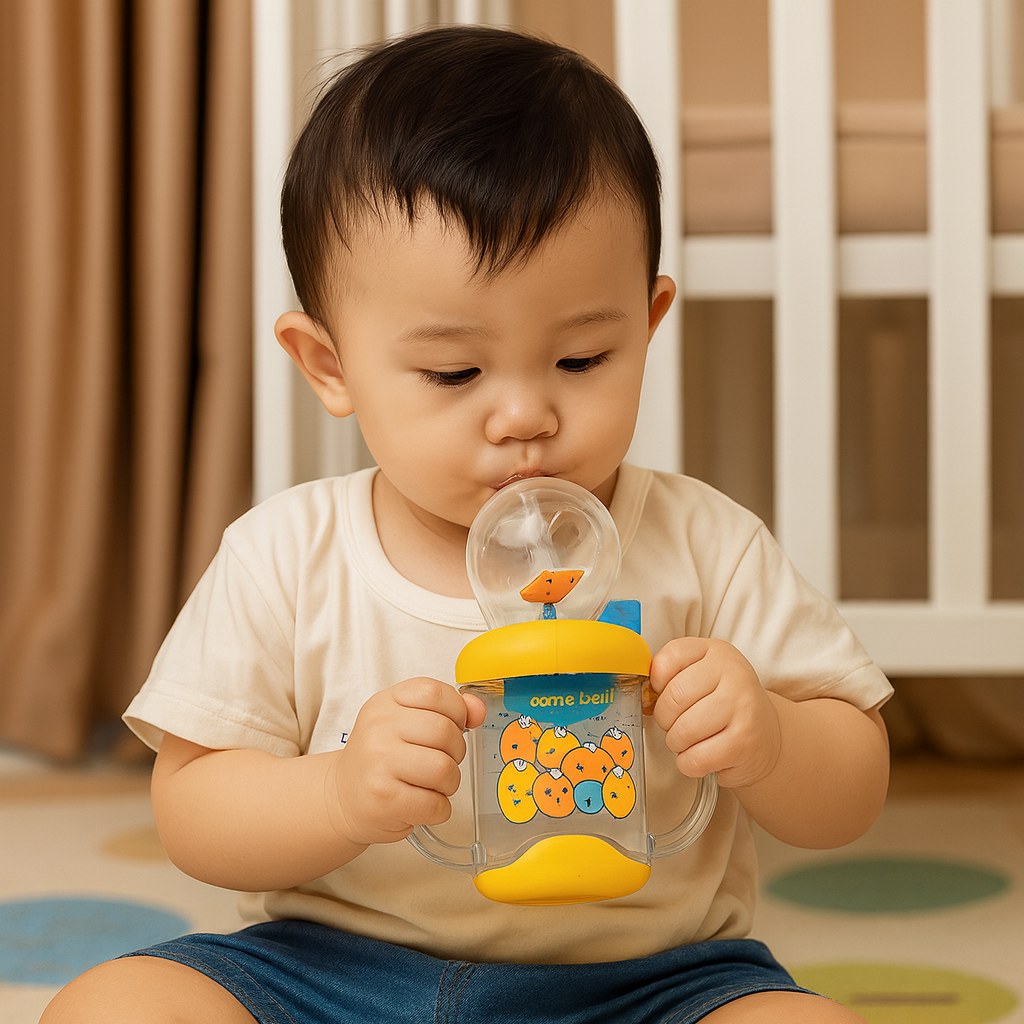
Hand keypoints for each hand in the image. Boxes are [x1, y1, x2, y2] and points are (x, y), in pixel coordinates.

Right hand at [326, 678, 485, 847]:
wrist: (342, 796)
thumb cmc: (381, 759)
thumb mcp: (406, 722)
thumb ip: (446, 711)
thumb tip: (477, 710)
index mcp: (385, 702)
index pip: (435, 692)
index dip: (456, 711)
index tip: (453, 726)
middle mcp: (378, 728)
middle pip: (445, 732)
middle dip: (456, 752)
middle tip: (442, 761)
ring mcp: (379, 763)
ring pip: (444, 769)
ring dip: (449, 783)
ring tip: (433, 784)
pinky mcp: (384, 799)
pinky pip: (435, 804)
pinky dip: (438, 808)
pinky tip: (422, 803)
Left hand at [648, 638, 781, 789]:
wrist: (766, 735)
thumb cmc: (722, 705)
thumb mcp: (701, 676)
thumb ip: (671, 675)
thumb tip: (644, 697)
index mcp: (716, 651)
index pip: (668, 659)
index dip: (656, 683)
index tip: (663, 694)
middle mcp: (734, 674)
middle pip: (672, 698)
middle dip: (665, 719)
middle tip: (676, 723)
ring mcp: (743, 707)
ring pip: (682, 731)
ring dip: (676, 743)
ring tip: (690, 741)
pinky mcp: (745, 742)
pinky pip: (696, 758)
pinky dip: (689, 763)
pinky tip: (702, 756)